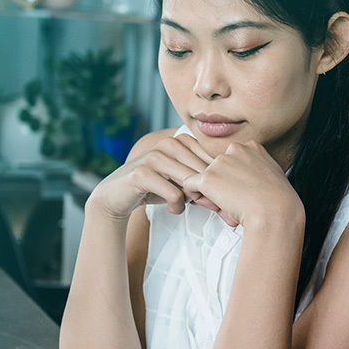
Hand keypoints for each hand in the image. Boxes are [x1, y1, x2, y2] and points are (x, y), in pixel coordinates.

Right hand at [91, 134, 222, 221]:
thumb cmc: (157, 186)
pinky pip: (175, 194)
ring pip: (191, 183)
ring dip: (192, 201)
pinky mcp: (143, 173)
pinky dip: (178, 207)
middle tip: (202, 207)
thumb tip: (230, 198)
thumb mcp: (183, 180)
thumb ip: (205, 181)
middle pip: (205, 173)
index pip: (213, 161)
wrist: (118, 194)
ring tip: (183, 205)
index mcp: (183, 140)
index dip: (218, 183)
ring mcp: (155, 156)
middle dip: (208, 195)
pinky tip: (172, 209)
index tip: (215, 200)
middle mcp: (170, 143)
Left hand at [182, 141, 303, 228]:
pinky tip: (216, 205)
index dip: (235, 178)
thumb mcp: (272, 174)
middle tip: (238, 199)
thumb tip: (244, 178)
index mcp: (251, 147)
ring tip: (231, 205)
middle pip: (217, 167)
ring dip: (213, 192)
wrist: (275, 212)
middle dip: (223, 184)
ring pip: (204, 177)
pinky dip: (199, 198)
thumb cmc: (278, 200)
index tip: (246, 190)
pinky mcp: (208, 178)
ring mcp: (220, 163)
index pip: (232, 160)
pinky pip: (190, 185)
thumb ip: (255, 169)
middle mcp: (234, 150)